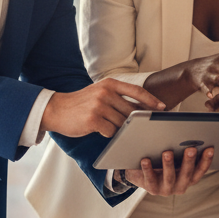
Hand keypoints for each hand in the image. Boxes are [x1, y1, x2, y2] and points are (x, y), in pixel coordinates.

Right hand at [42, 78, 163, 138]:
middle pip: (131, 111)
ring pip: (122, 123)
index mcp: (109, 84)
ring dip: (119, 128)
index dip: (151, 100)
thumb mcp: (100, 93)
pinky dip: (108, 134)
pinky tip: (99, 129)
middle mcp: (105, 92)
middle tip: (138, 127)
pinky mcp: (93, 119)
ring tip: (107, 125)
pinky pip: (111, 132)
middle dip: (135, 121)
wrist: (56, 110)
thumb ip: (118, 98)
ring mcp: (99, 105)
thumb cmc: (81, 104)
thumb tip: (142, 109)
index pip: (137, 91)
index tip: (162, 108)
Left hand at [124, 146, 213, 195]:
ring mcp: (166, 189)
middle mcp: (180, 186)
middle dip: (189, 161)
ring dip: (169, 165)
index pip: (201, 170)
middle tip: (191, 149)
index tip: (210, 148)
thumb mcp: (176, 159)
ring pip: (169, 177)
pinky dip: (148, 169)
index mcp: (190, 178)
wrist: (144, 176)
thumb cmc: (164, 162)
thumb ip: (183, 151)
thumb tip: (189, 135)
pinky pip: (149, 179)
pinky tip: (145, 160)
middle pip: (186, 174)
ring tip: (167, 152)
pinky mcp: (151, 188)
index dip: (206, 160)